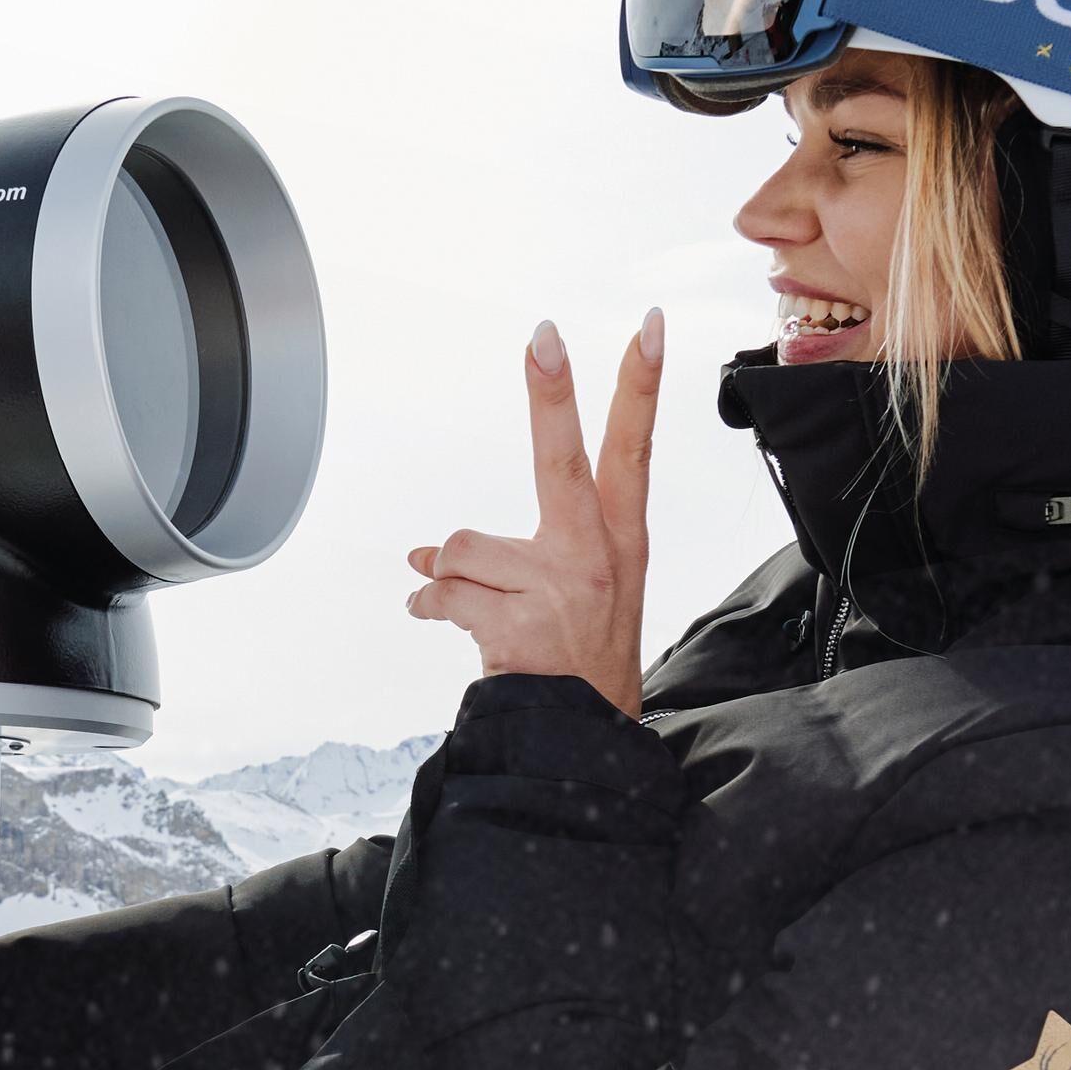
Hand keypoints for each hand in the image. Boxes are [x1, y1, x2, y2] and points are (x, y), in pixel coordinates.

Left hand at [407, 311, 662, 715]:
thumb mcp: (575, 594)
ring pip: (463, 545)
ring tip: (479, 610)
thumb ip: (509, 558)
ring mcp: (560, 590)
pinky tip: (440, 621)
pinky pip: (441, 591)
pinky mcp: (520, 625)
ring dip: (449, 576)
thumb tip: (421, 552)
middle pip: (563, 460)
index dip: (641, 386)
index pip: (634, 448)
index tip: (650, 326)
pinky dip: (427, 605)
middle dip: (551, 394)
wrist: (582, 744)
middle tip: (543, 336)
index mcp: (622, 538)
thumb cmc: (579, 661)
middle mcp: (598, 557)